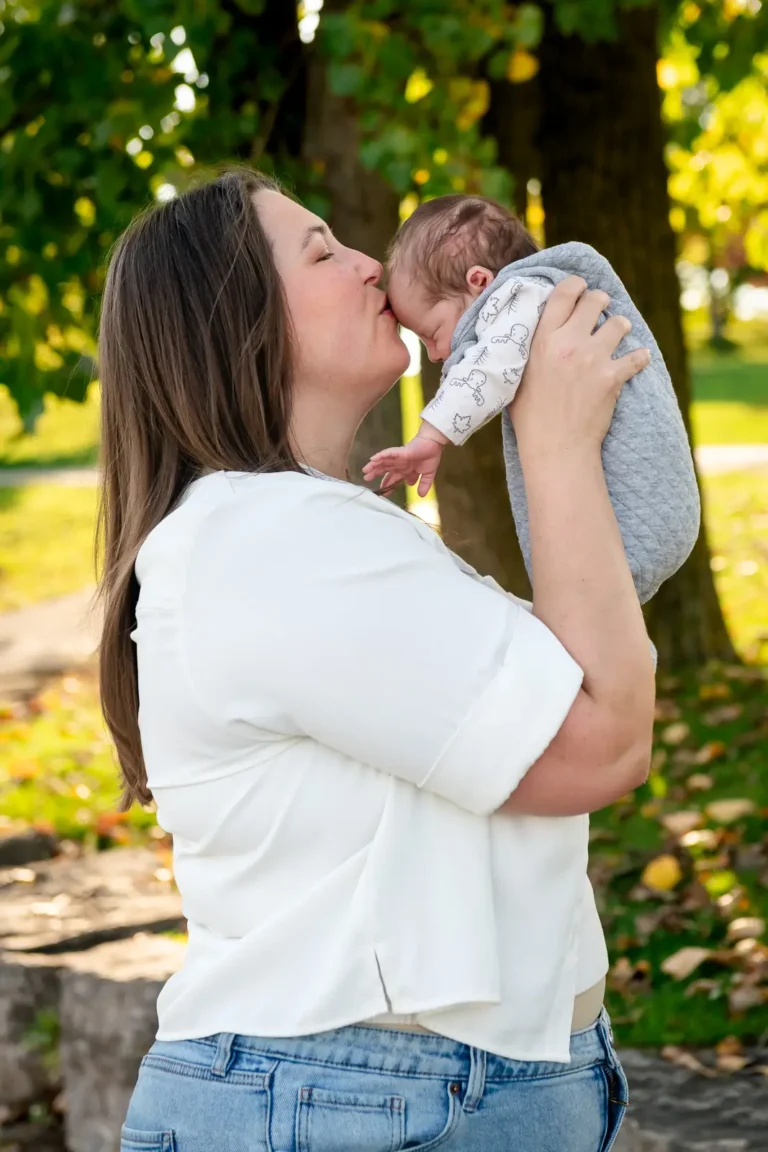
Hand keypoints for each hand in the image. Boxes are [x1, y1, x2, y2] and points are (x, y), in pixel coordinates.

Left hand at [363, 435, 444, 497]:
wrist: (435, 444)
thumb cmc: (431, 456)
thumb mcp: (428, 474)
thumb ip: (424, 484)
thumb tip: (421, 495)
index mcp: (405, 469)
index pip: (393, 478)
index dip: (388, 485)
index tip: (383, 493)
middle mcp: (400, 464)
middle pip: (384, 469)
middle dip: (375, 474)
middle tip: (366, 479)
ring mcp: (398, 457)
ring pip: (383, 462)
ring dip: (374, 466)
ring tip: (365, 471)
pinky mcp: (400, 452)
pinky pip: (388, 453)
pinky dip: (380, 456)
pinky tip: (373, 459)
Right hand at [510, 276, 650, 460]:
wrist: (555, 448)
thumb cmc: (531, 418)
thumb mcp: (518, 376)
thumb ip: (530, 349)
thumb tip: (538, 331)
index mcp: (542, 340)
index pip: (563, 294)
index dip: (576, 285)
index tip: (581, 287)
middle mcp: (569, 343)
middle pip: (595, 301)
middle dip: (600, 302)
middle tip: (600, 310)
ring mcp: (593, 359)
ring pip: (619, 323)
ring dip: (620, 327)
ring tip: (617, 335)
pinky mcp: (613, 377)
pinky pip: (637, 356)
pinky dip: (639, 358)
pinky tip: (637, 361)